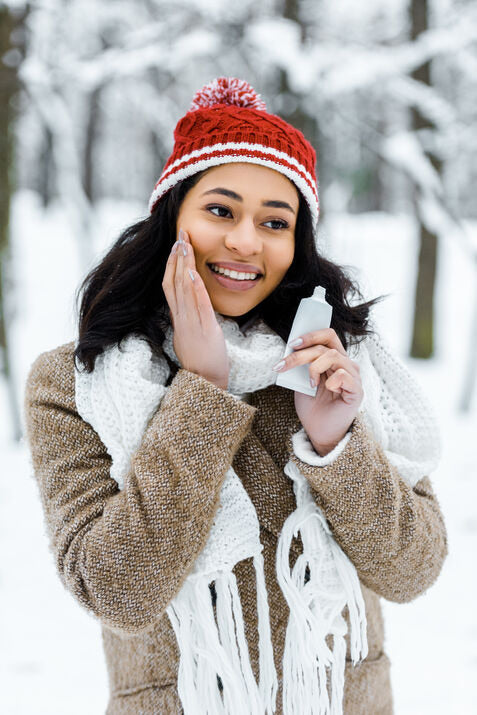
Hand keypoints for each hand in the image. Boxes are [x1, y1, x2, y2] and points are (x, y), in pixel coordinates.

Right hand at [162, 228, 229, 389]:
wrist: (205, 384)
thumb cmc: (201, 362)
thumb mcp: (191, 337)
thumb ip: (187, 320)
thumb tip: (186, 306)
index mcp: (178, 319)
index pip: (170, 286)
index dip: (171, 264)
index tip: (175, 245)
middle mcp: (182, 319)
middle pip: (174, 282)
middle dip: (177, 257)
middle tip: (180, 234)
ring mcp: (192, 325)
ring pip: (184, 290)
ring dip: (184, 266)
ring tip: (185, 244)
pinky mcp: (205, 331)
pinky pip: (199, 307)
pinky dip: (196, 289)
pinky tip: (194, 273)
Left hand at [274, 328, 362, 454]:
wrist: (319, 432)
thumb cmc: (313, 407)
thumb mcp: (302, 381)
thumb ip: (302, 364)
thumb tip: (292, 347)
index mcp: (334, 359)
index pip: (328, 335)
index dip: (311, 335)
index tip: (292, 343)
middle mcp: (346, 364)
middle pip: (327, 345)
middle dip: (302, 353)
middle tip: (284, 364)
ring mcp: (353, 377)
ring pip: (333, 356)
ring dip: (314, 367)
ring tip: (310, 383)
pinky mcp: (357, 391)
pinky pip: (344, 375)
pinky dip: (331, 381)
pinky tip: (327, 390)